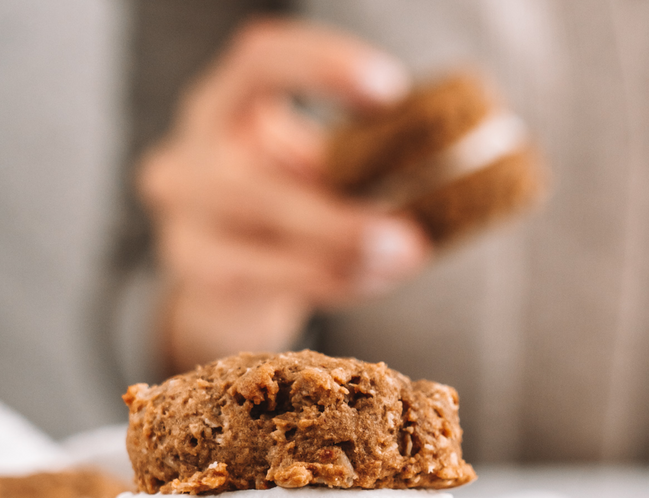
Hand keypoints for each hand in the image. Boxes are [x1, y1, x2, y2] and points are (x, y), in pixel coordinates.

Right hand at [138, 19, 430, 372]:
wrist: (225, 286)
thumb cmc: (288, 216)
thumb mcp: (318, 176)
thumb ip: (367, 164)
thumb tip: (462, 164)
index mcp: (225, 105)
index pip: (260, 59)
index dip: (323, 65)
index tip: (392, 91)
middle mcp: (190, 155)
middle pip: (259, 177)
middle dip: (342, 215)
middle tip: (413, 239)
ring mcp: (186, 218)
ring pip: (266, 233)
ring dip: (346, 253)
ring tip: (403, 261)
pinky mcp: (199, 272)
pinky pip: (272, 278)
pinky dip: (333, 280)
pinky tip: (374, 280)